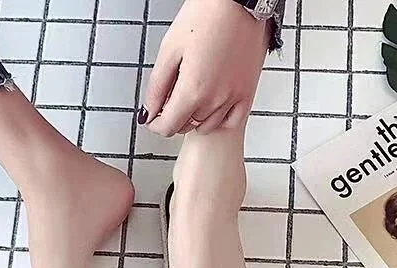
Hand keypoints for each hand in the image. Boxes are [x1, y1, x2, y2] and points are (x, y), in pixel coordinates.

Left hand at [143, 0, 269, 135]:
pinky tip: (211, 106)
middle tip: (170, 97)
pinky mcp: (247, 92)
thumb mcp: (169, 49)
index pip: (168, 127)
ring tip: (190, 95)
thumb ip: (157, 86)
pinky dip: (218, 119)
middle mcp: (214, 100)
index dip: (155, 123)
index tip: (152, 117)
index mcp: (192, 90)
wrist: (238, 1)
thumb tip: (148, 112)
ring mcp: (233, 98)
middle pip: (185, 126)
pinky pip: (231, 121)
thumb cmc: (206, 15)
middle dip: (173, 116)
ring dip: (194, 117)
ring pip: (206, 125)